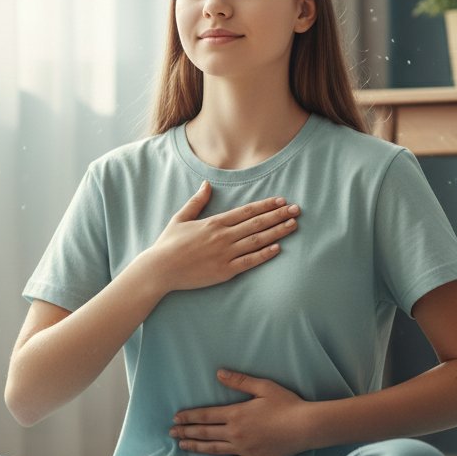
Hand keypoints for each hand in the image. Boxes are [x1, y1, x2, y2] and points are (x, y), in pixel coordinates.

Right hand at [146, 182, 299, 292]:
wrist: (160, 269)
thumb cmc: (169, 243)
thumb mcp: (181, 218)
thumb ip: (197, 201)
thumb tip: (207, 184)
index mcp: (214, 222)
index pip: (247, 211)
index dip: (266, 205)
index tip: (281, 200)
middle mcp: (223, 236)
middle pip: (257, 223)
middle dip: (279, 215)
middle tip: (297, 209)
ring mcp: (225, 254)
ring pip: (257, 241)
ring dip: (277, 232)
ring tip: (293, 225)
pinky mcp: (224, 271)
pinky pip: (249, 262)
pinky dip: (264, 254)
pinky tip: (278, 248)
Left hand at [169, 369, 312, 455]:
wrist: (304, 427)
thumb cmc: (286, 404)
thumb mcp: (263, 387)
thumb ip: (239, 381)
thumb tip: (218, 373)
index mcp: (236, 414)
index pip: (206, 415)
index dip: (189, 417)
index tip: (176, 418)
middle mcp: (235, 433)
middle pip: (205, 433)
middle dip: (186, 431)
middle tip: (171, 433)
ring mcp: (243, 449)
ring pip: (212, 449)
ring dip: (195, 446)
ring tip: (181, 445)